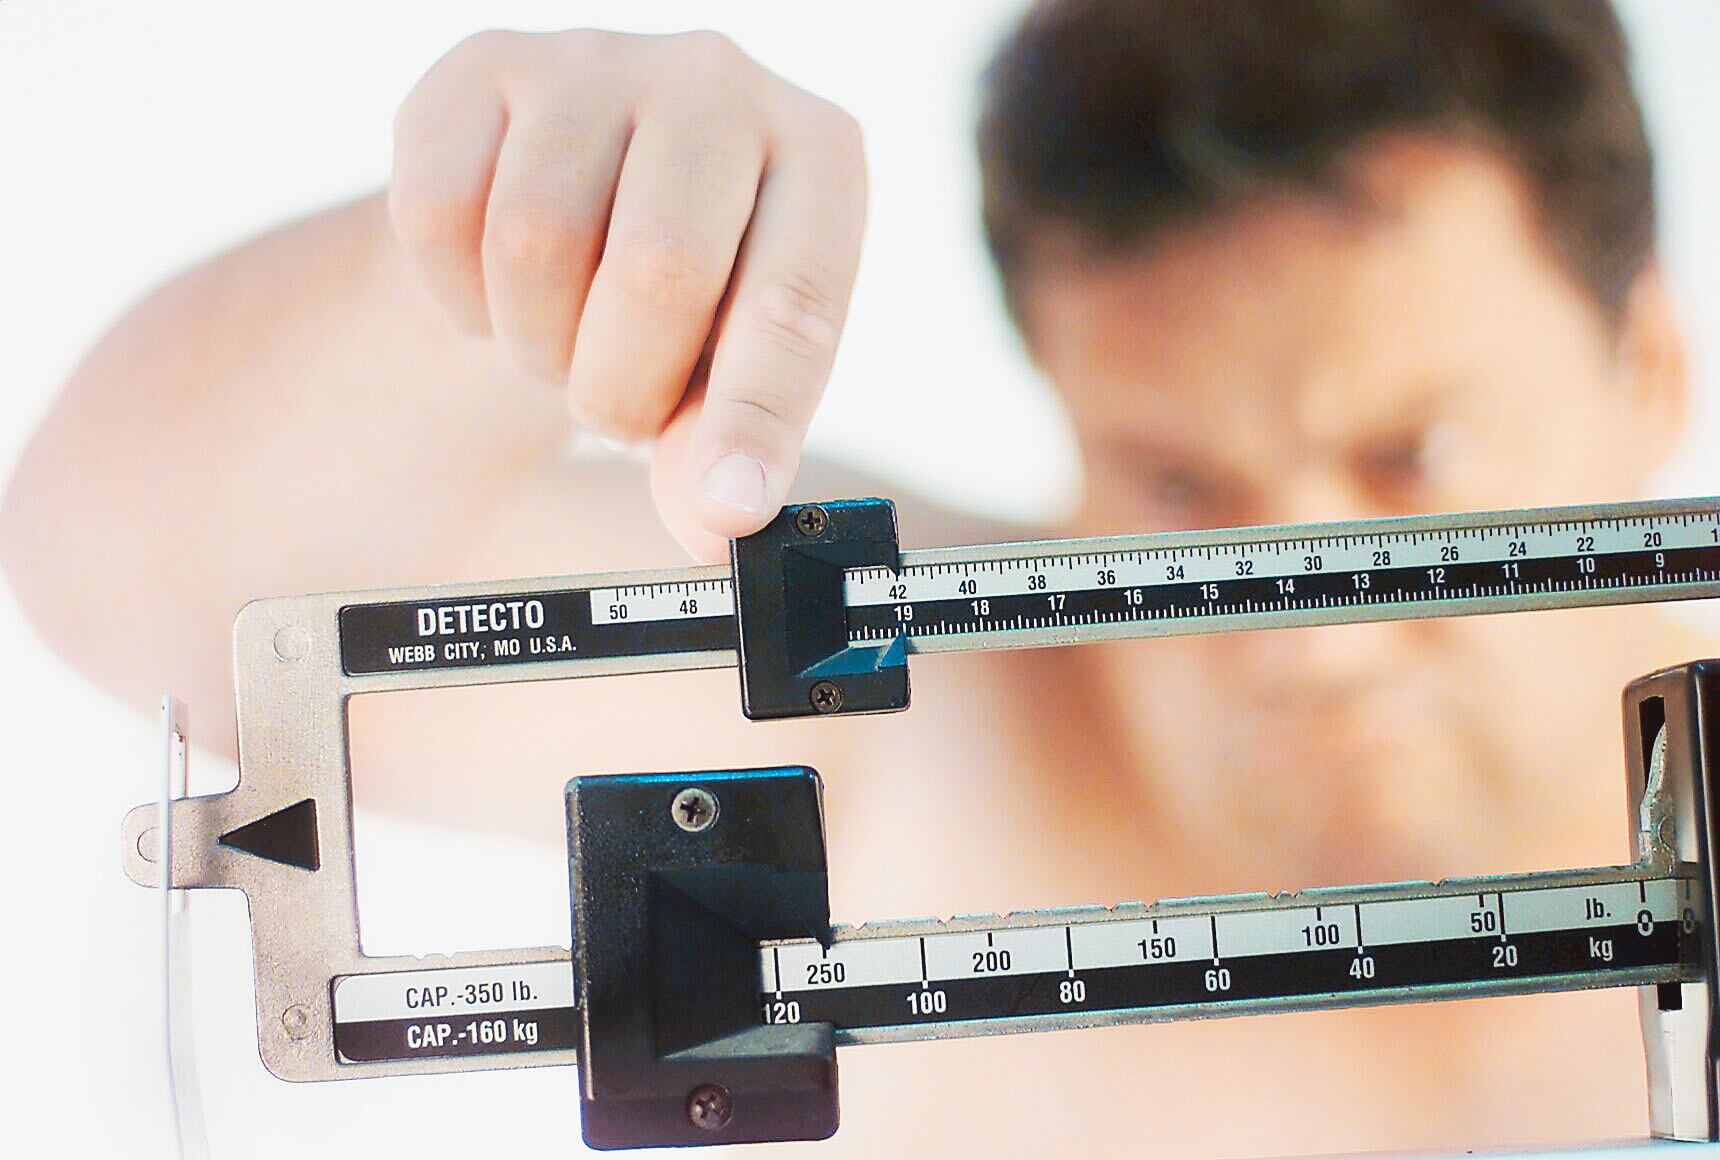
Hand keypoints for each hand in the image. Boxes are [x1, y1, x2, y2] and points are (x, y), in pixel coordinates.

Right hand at [388, 29, 866, 560]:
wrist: (574, 212)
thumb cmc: (681, 310)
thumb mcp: (727, 378)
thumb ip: (727, 450)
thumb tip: (719, 521)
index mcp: (820, 159)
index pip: (793, 302)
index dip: (755, 417)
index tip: (724, 507)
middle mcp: (720, 82)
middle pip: (657, 268)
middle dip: (621, 385)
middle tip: (613, 408)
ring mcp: (598, 59)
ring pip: (533, 241)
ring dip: (537, 342)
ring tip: (565, 336)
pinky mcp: (484, 65)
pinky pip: (438, 214)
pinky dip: (459, 294)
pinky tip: (499, 286)